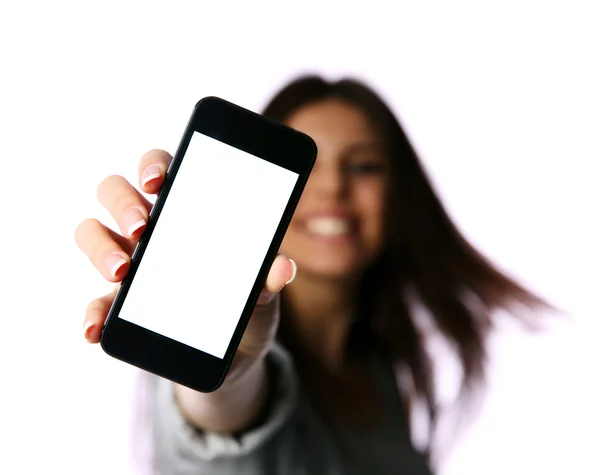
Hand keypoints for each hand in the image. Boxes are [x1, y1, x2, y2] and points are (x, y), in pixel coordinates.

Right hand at [75, 149, 296, 377]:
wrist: (237, 354)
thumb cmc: (248, 305)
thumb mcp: (262, 291)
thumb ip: (268, 278)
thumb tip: (282, 268)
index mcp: (187, 212)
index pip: (161, 170)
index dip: (152, 165)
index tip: (157, 180)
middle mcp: (152, 230)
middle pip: (116, 192)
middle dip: (122, 203)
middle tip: (142, 227)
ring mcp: (131, 264)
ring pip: (92, 233)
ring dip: (100, 248)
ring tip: (122, 271)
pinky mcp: (121, 306)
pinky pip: (96, 304)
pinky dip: (92, 314)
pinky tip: (96, 328)